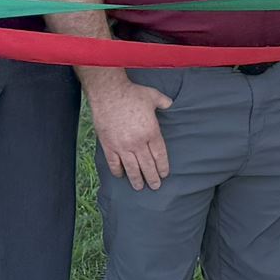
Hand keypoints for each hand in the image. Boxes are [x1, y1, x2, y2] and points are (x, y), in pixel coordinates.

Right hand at [89, 77, 173, 191]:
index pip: (159, 155)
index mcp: (151, 132)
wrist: (108, 93)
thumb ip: (164, 102)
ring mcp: (122, 146)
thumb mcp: (153, 96)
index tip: (164, 175)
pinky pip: (114, 163)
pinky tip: (121, 175)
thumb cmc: (132, 94)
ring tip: (139, 187)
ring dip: (136, 179)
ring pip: (131, 168)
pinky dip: (117, 171)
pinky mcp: (108, 145)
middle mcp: (138, 142)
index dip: (162, 167)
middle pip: (147, 165)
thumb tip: (170, 104)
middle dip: (152, 178)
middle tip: (155, 186)